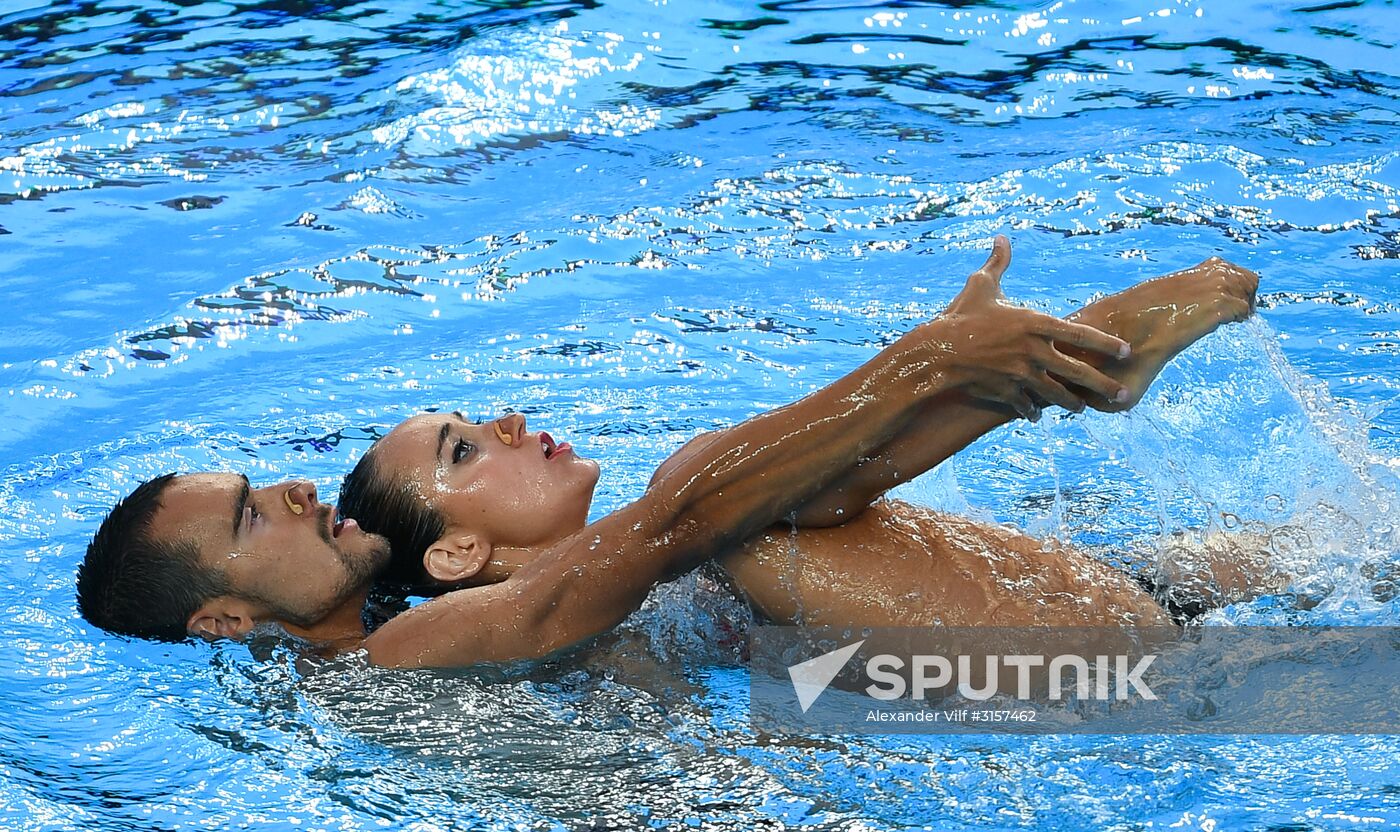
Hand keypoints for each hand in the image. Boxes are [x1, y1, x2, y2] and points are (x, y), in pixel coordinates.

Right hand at [932, 235, 1130, 419]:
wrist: (937, 351)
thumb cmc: (960, 315)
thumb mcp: (981, 285)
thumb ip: (997, 263)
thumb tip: (1001, 238)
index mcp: (1034, 323)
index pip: (1080, 334)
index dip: (1106, 343)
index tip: (1126, 351)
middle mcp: (1034, 351)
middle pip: (1078, 371)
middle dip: (1104, 384)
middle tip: (1123, 392)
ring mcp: (1021, 374)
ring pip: (1056, 393)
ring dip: (1072, 402)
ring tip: (1083, 409)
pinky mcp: (1006, 391)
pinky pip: (1025, 405)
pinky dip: (1032, 410)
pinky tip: (1037, 415)